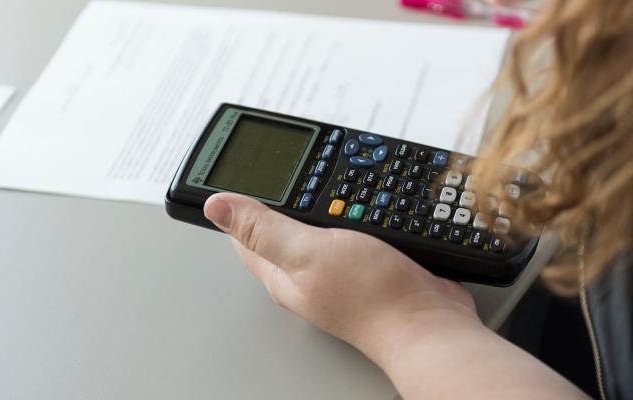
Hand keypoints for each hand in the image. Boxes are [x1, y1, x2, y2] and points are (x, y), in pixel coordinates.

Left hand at [203, 193, 479, 365]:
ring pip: (319, 223)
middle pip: (281, 224)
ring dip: (322, 197)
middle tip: (288, 166)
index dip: (237, 202)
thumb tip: (215, 206)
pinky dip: (353, 208)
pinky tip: (360, 196)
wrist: (427, 322)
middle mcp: (305, 271)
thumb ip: (263, 228)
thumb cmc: (370, 297)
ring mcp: (337, 267)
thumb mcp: (308, 252)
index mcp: (280, 271)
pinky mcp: (367, 262)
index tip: (239, 174)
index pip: (243, 234)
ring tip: (322, 172)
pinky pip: (352, 227)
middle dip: (285, 193)